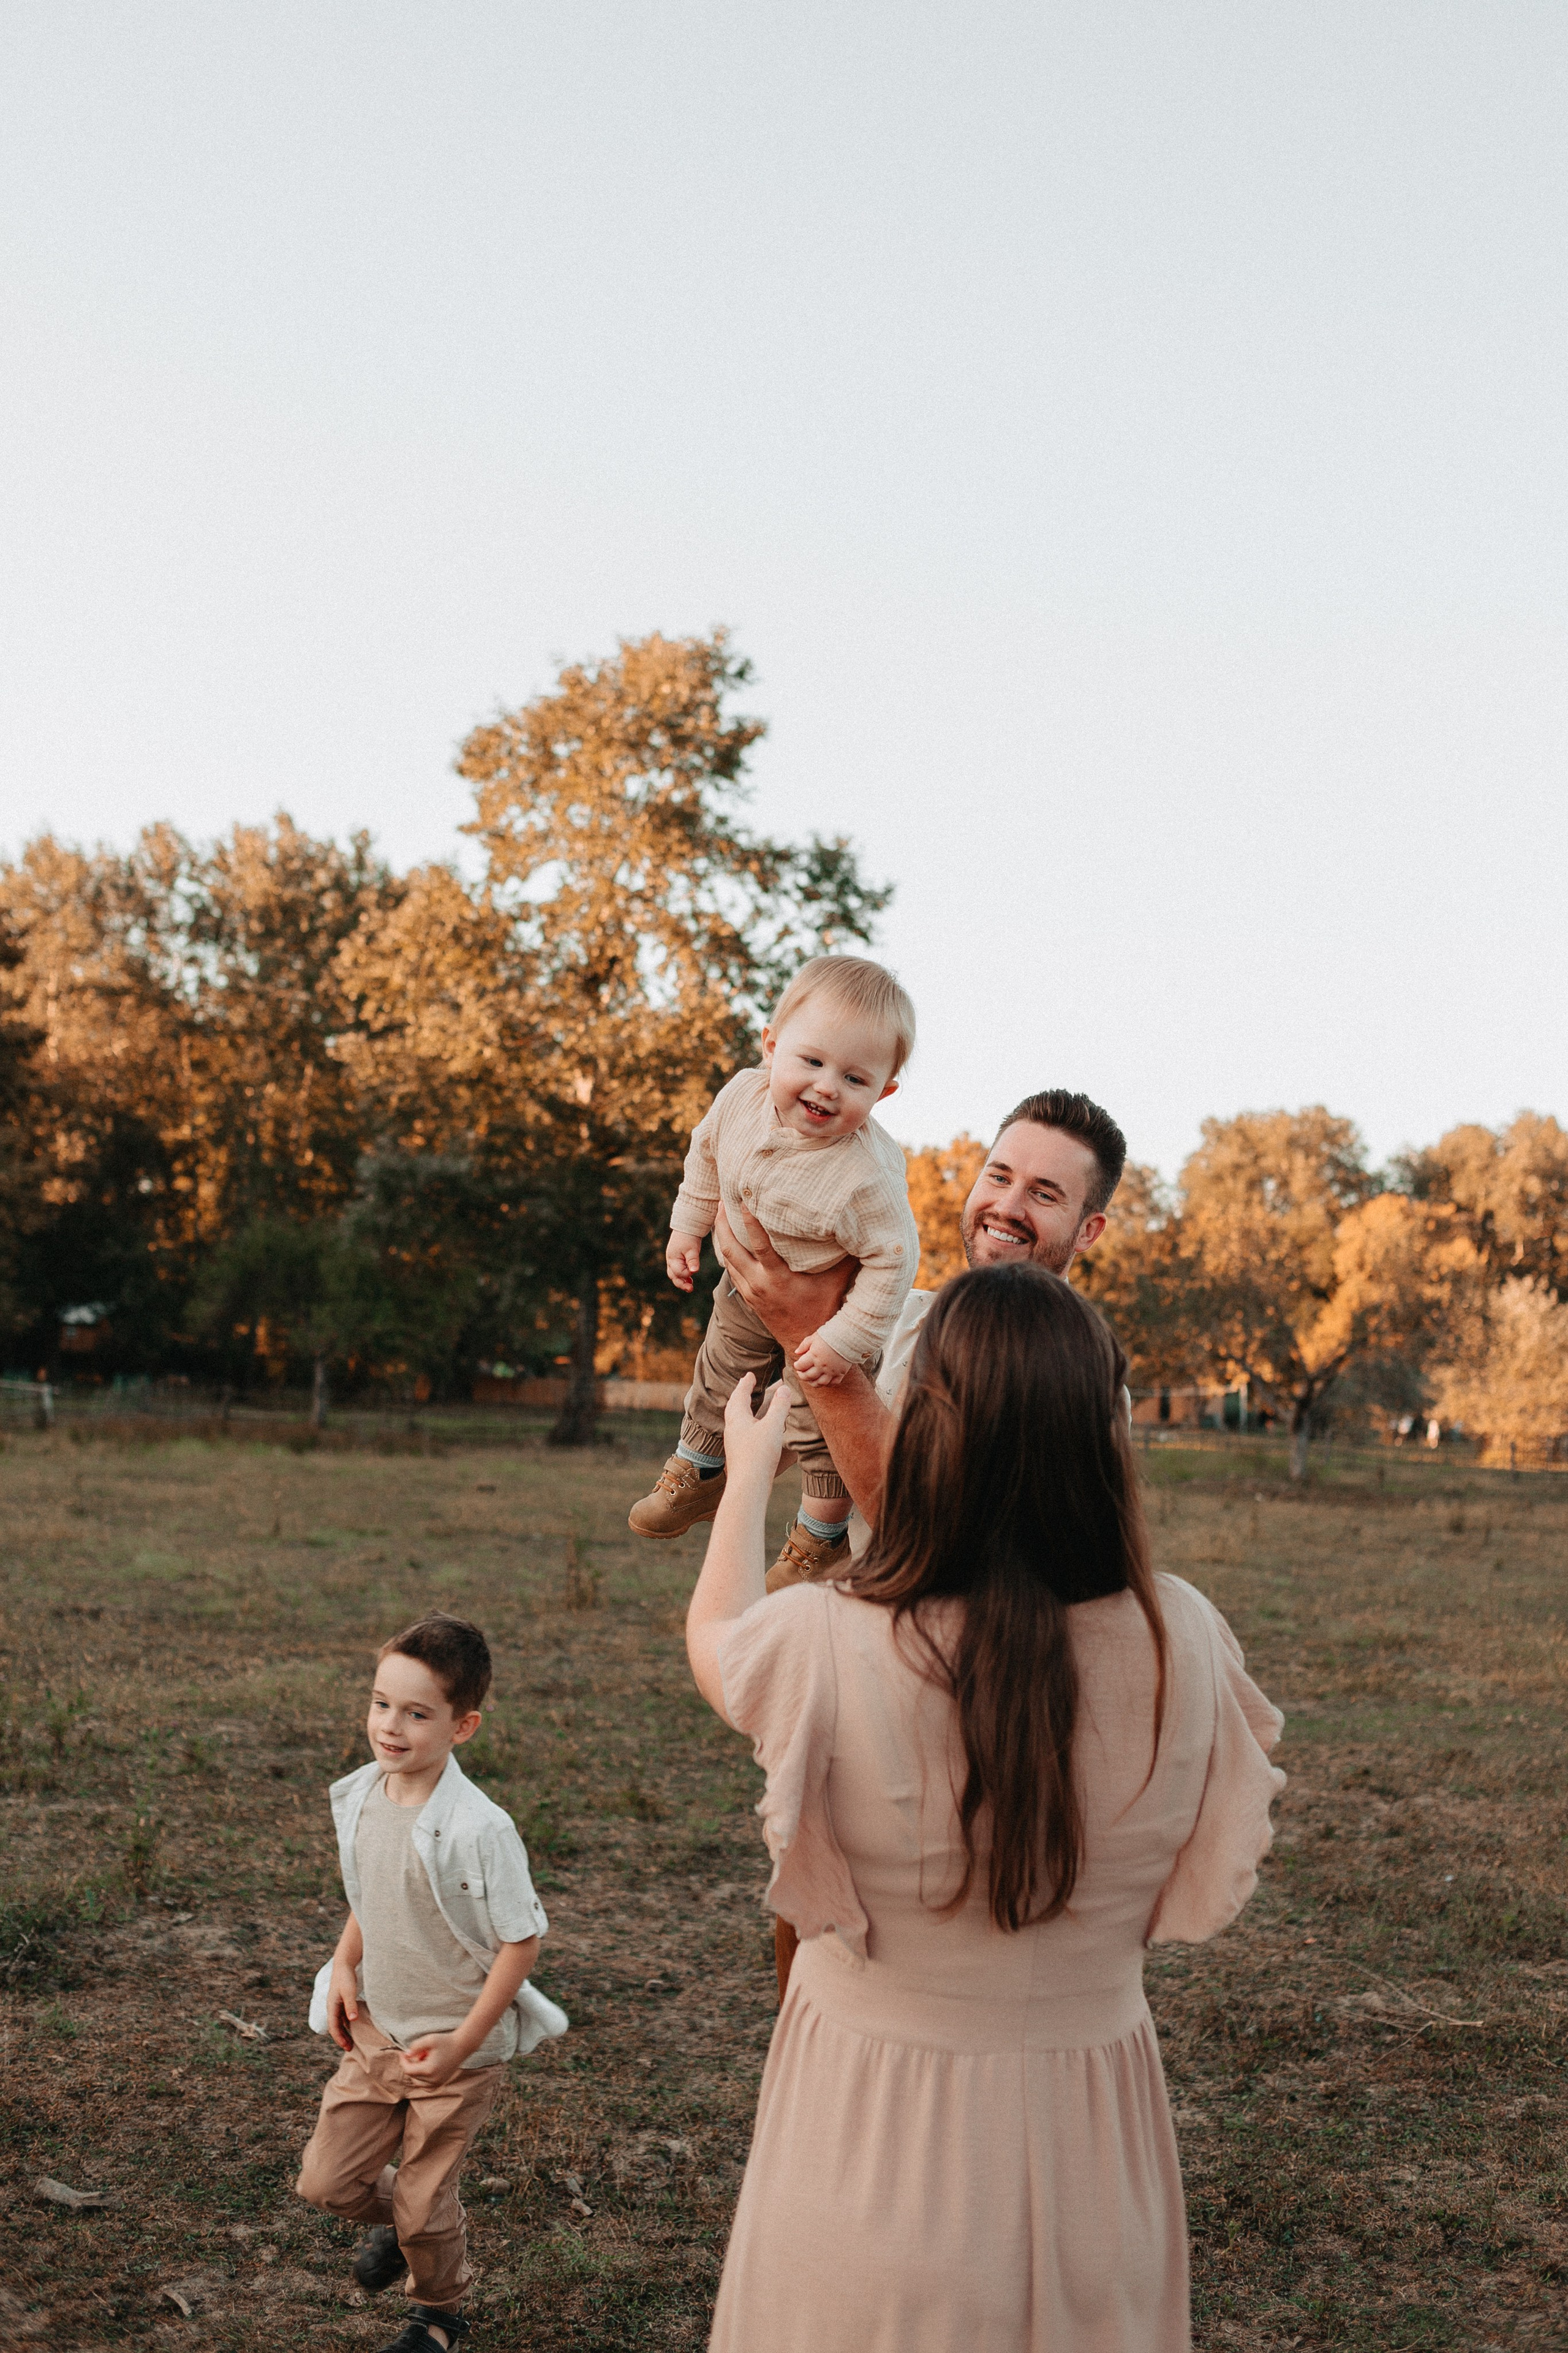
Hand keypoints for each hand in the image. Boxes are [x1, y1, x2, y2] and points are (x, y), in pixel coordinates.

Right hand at [327, 1958, 359, 2052]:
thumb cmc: (346, 1977)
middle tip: (350, 2048)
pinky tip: (353, 2027)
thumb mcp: (349, 1991)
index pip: (333, 2027)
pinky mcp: (341, 2001)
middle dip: (341, 2038)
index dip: (339, 2038)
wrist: (344, 1963)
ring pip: (338, 2022)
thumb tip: (352, 2020)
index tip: (347, 2047)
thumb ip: (350, 2005)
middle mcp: (332, 2007)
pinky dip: (346, 2024)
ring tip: (351, 2041)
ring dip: (344, 2032)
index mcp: (331, 2006)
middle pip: (335, 2027)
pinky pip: (342, 2017)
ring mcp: (336, 2004)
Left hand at [399, 2030, 470, 2089]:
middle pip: (413, 2076)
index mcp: (429, 2070)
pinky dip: (422, 2080)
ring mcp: (438, 2083)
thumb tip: (407, 2055)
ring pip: (418, 2083)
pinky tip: (426, 2068)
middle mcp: (433, 2080)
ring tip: (425, 2059)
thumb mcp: (429, 2039)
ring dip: (417, 2072)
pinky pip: (426, 2087)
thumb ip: (415, 2046)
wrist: (462, 2046)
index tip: (402, 2053)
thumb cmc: (446, 2041)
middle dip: (411, 2065)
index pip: (408, 2070)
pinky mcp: (441, 2083)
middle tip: (419, 2053)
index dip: (403, 2061)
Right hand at [667, 1232, 703, 1292]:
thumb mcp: (692, 1249)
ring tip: (690, 1287)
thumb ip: (693, 1260)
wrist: (687, 1227)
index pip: (679, 1272)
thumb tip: (694, 1271)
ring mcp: (673, 1260)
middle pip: (673, 1276)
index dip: (687, 1273)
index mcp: (672, 1258)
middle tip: (690, 1289)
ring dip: (682, 1281)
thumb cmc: (689, 1237)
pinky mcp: (677, 1259)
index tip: (694, 1269)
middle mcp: (670, 1261)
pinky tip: (690, 1280)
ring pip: (675, 1275)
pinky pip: (678, 1271)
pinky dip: (683, 1276)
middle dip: (681, 1284)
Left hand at [715, 1207, 855, 1349]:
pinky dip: (728, 1253)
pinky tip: (730, 1239)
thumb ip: (846, 1257)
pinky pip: (731, 1270)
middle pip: (730, 1250)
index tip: (742, 1199)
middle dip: (721, 1224)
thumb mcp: (836, 1282)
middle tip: (720, 1201)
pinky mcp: (748, 1297)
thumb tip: (861, 1232)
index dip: (749, 1221)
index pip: (759, 1245)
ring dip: (722, 1237)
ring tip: (721, 1214)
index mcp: (778, 1279)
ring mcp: (750, 1292)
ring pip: (727, 1260)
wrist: (805, 1343)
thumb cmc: (823, 1310)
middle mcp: (759, 1285)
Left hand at [722, 1371, 790, 1487]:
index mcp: (737, 1418)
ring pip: (735, 1420)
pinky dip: (745, 1423)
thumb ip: (779, 1407)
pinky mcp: (738, 1454)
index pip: (740, 1395)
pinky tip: (752, 1431)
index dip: (745, 1384)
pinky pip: (739, 1431)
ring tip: (748, 1405)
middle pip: (733, 1406)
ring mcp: (733, 1442)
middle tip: (746, 1385)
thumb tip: (784, 1388)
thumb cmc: (759, 1455)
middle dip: (740, 1394)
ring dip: (741, 1408)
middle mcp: (732, 1428)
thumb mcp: (773, 1427)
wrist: (748, 1486)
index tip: (750, 1375)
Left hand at [794, 1332, 852, 1387]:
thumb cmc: (830, 1334)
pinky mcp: (841, 1373)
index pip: (801, 1366)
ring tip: (811, 1378)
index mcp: (814, 1356)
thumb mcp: (814, 1337)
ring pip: (820, 1383)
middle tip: (801, 1372)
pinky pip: (833, 1383)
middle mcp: (822, 1366)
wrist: (849, 1335)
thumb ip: (804, 1345)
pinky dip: (827, 1384)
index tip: (797, 1364)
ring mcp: (832, 1371)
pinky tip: (824, 1379)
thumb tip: (796, 1352)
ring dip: (813, 1382)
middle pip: (808, 1376)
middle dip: (802, 1375)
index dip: (797, 1366)